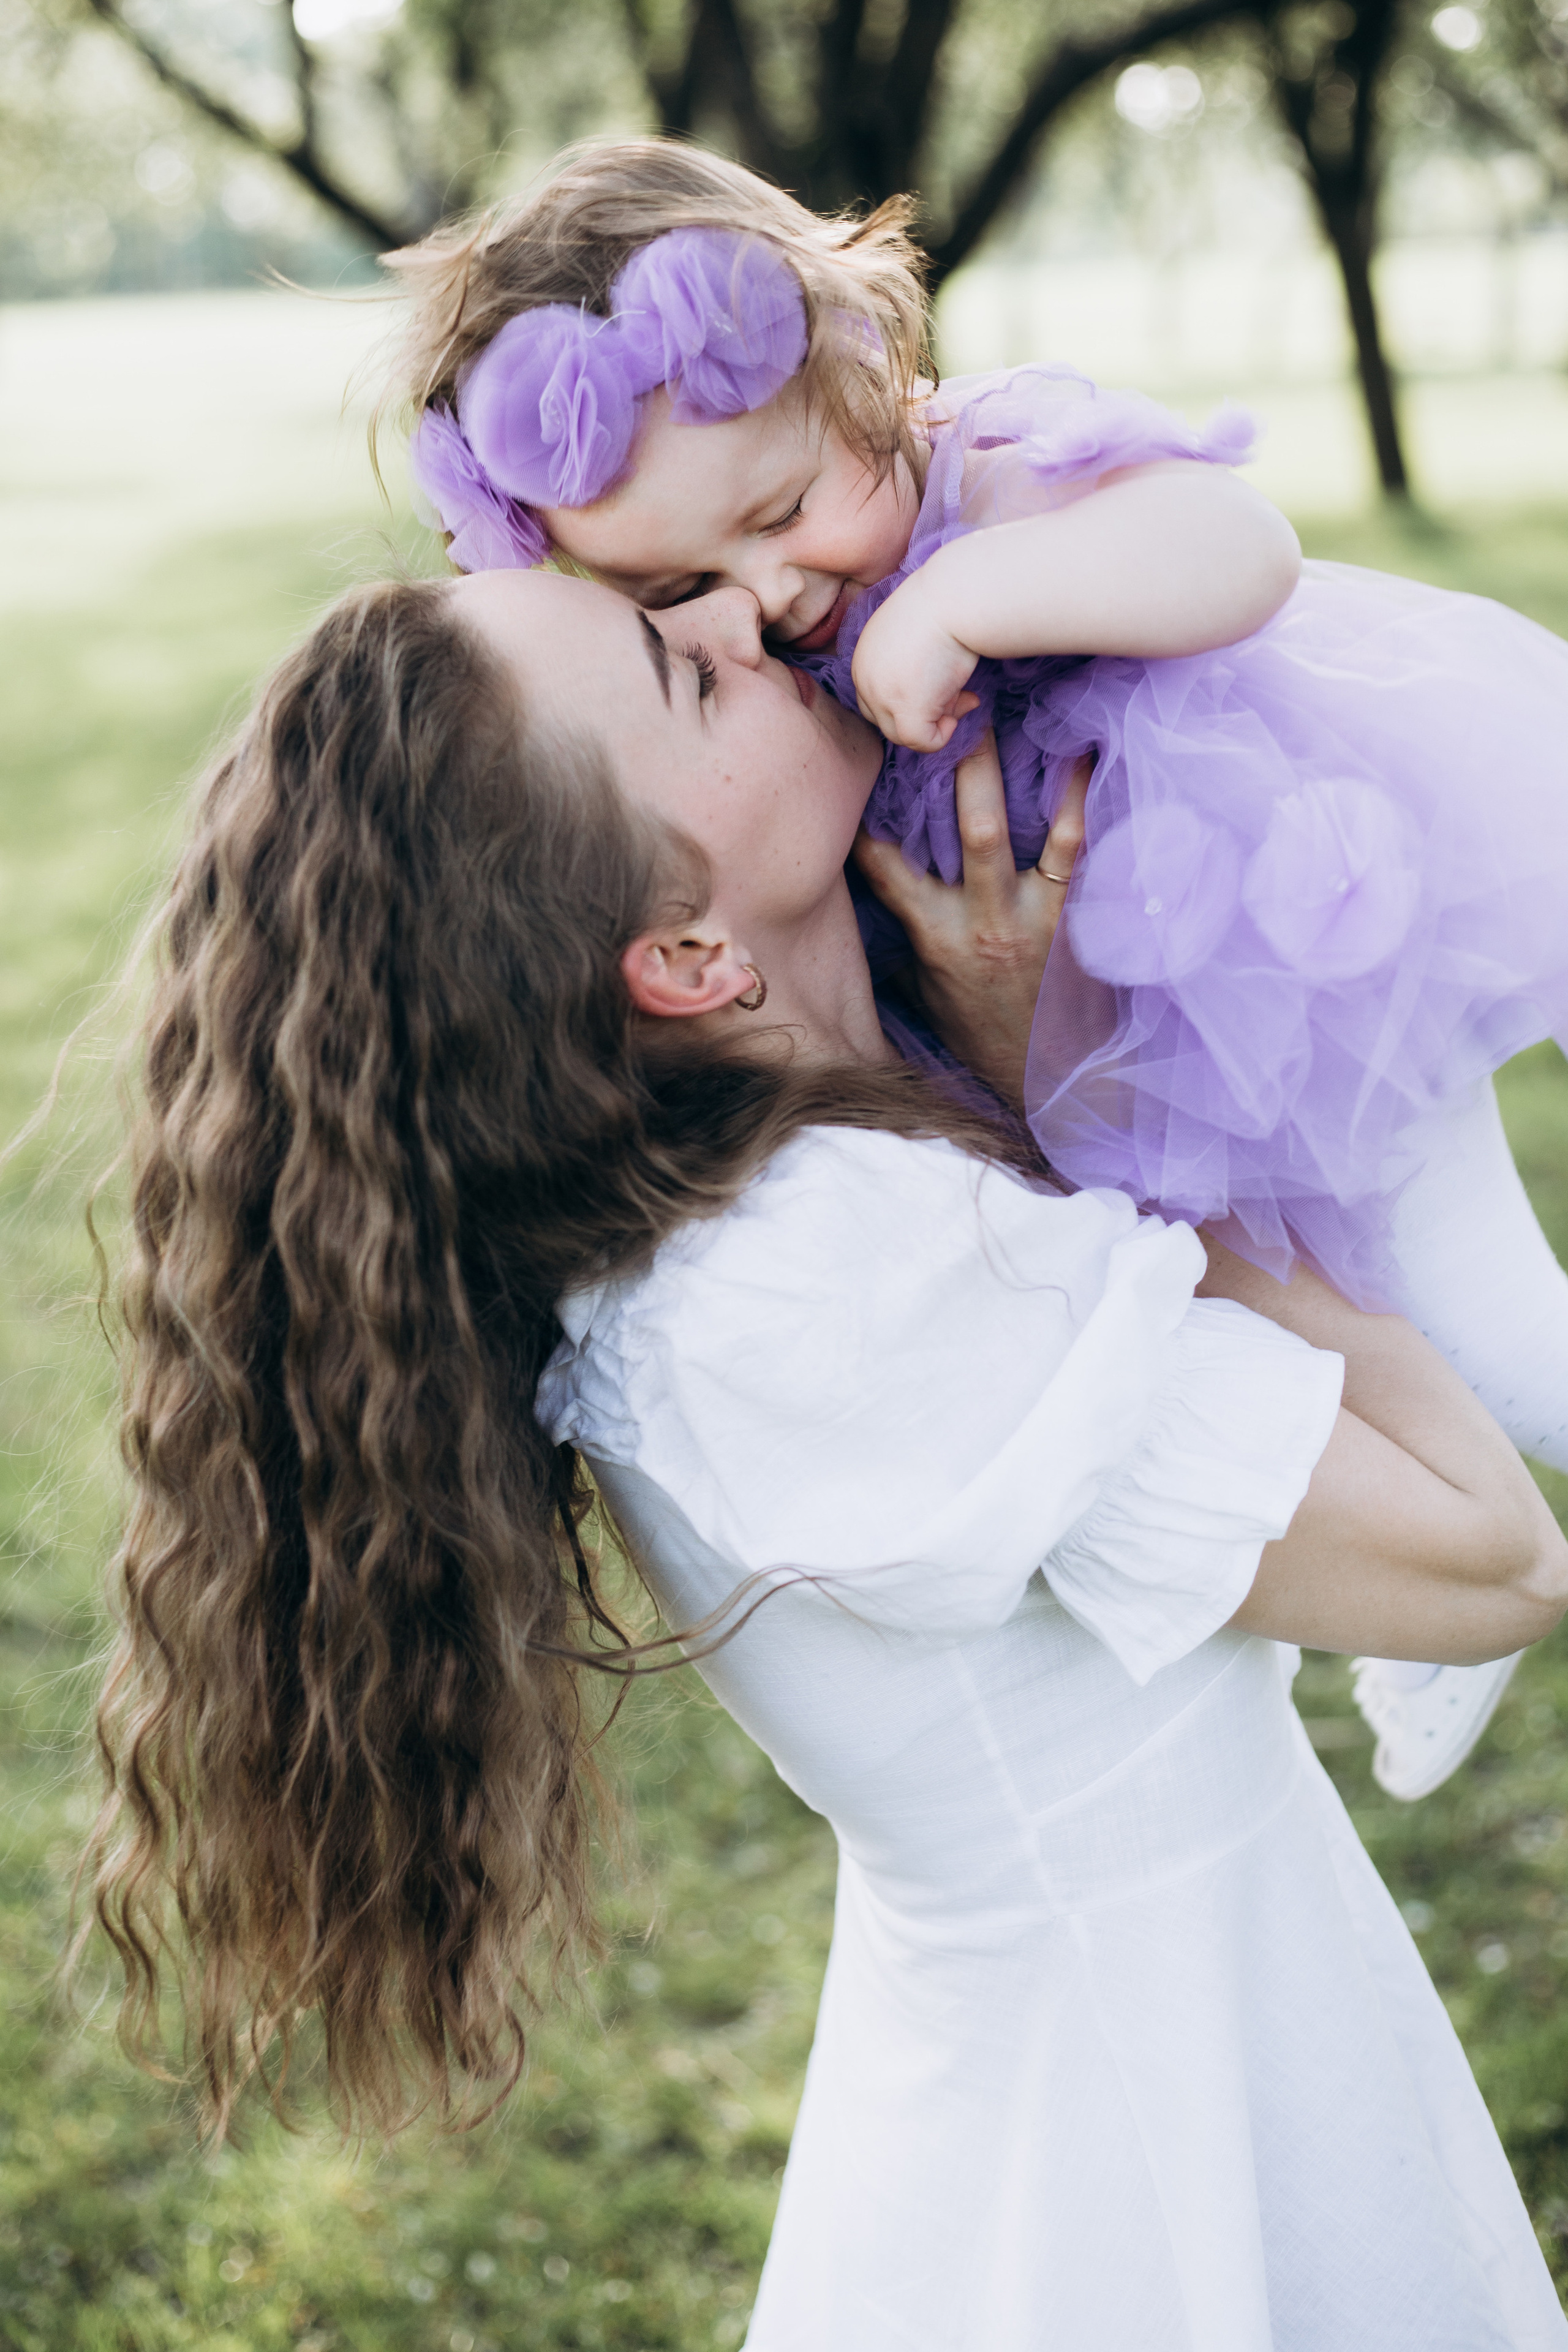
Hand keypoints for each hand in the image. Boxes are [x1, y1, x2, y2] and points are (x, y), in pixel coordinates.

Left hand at [850, 570, 981, 751]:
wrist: (956, 596)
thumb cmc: (944, 605)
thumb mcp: (915, 636)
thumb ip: (911, 667)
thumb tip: (936, 699)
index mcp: (863, 657)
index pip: (877, 699)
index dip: (912, 700)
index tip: (945, 686)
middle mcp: (863, 678)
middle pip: (887, 720)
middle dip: (924, 714)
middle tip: (961, 696)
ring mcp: (880, 696)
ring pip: (903, 735)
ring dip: (939, 721)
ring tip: (965, 696)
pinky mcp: (904, 711)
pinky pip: (922, 743)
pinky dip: (945, 735)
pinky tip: (966, 702)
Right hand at [853, 737, 1090, 1107]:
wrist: (1043, 1080)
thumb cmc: (976, 1027)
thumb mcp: (923, 984)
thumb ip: (901, 931)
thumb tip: (861, 883)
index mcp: (935, 936)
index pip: (886, 865)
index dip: (869, 812)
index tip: (866, 758)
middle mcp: (987, 924)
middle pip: (977, 831)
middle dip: (969, 766)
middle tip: (967, 706)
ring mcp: (1041, 921)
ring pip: (1046, 838)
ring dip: (1049, 777)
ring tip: (1052, 718)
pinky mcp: (1082, 924)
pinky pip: (1092, 858)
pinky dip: (1093, 809)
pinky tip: (1098, 762)